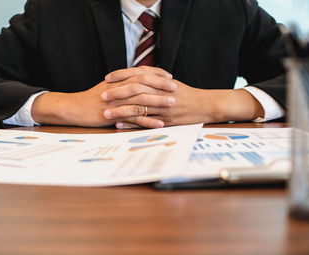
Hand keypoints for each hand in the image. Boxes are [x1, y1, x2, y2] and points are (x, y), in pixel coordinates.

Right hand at [31, 67, 175, 126]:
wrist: (73, 108)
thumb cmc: (91, 99)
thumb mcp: (107, 88)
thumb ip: (121, 85)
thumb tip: (136, 83)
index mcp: (118, 80)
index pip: (140, 73)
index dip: (156, 74)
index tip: (169, 76)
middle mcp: (118, 88)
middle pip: (143, 83)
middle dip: (161, 85)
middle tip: (175, 87)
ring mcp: (116, 101)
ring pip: (140, 99)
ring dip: (158, 101)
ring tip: (172, 104)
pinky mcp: (113, 115)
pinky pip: (133, 117)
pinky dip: (147, 120)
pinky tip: (159, 123)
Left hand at [104, 78, 264, 127]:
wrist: (207, 105)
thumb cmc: (187, 94)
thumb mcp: (170, 83)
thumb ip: (154, 78)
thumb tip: (137, 74)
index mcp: (161, 81)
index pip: (138, 74)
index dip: (121, 75)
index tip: (107, 78)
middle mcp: (161, 92)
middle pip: (136, 90)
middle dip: (117, 92)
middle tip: (101, 95)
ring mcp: (164, 107)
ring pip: (139, 107)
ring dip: (120, 110)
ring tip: (105, 113)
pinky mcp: (167, 121)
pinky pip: (147, 123)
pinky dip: (132, 124)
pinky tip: (120, 125)